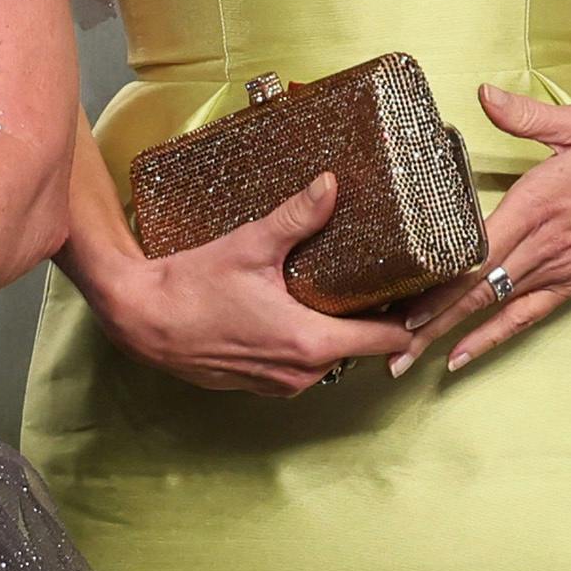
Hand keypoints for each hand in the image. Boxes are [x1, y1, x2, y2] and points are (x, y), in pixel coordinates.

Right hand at [76, 173, 423, 398]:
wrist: (140, 320)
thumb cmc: (190, 288)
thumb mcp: (250, 245)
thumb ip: (298, 217)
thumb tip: (331, 185)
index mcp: (311, 343)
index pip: (389, 339)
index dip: (415, 317)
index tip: (431, 296)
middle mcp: (300, 373)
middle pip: (363, 349)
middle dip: (379, 319)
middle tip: (390, 282)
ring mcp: (278, 383)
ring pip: (331, 358)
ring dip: (341, 331)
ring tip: (347, 292)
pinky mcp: (258, 384)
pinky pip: (300, 366)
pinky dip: (310, 342)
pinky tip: (301, 311)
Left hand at [408, 87, 570, 373]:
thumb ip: (524, 116)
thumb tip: (481, 94)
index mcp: (537, 204)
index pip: (473, 253)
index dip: (432, 283)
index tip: (394, 303)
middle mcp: (544, 245)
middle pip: (474, 291)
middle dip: (427, 324)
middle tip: (386, 353)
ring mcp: (561, 268)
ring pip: (494, 309)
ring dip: (450, 336)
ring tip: (409, 362)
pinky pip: (527, 315)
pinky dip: (494, 337)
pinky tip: (465, 355)